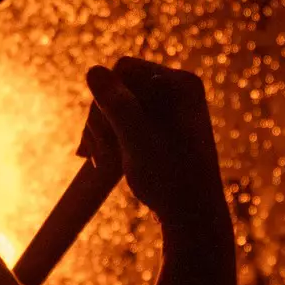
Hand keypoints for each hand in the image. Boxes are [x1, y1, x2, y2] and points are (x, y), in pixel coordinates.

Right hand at [84, 58, 237, 284]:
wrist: (192, 215)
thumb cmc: (169, 177)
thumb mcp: (137, 139)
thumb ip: (116, 104)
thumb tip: (93, 70)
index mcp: (181, 83)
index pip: (124, 69)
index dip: (106, 100)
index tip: (105, 135)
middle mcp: (176, 89)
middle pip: (116, 87)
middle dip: (102, 121)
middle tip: (97, 156)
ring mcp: (166, 107)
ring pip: (113, 105)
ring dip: (101, 133)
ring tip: (100, 163)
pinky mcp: (157, 125)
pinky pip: (120, 120)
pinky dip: (108, 138)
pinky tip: (101, 161)